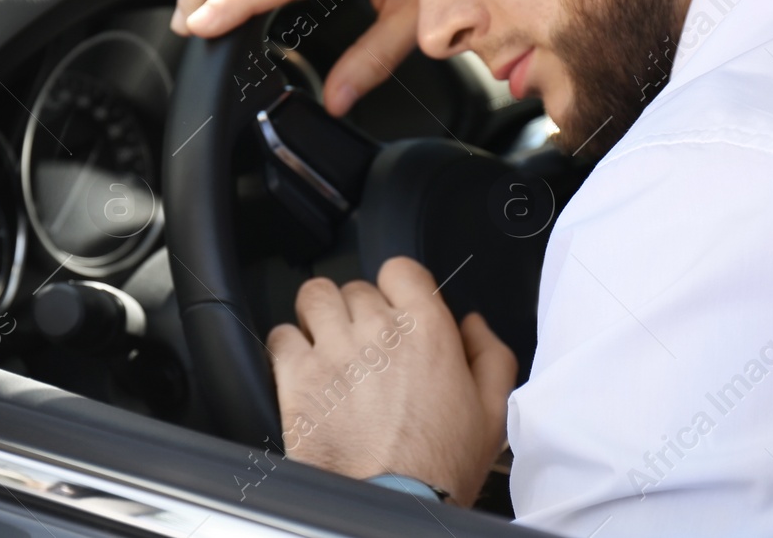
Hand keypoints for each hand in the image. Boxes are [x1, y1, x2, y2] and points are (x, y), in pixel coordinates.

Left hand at [266, 256, 515, 506]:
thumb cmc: (440, 467)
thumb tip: (473, 324)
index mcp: (426, 330)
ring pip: (314, 297)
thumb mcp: (492, 412)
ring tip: (329, 347)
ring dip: (321, 317)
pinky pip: (281, 336)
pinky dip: (289, 348)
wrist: (394, 504)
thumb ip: (490, 356)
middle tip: (365, 346)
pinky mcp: (297, 377)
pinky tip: (305, 370)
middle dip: (359, 312)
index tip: (394, 310)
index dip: (396, 288)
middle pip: (355, 287)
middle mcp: (377, 331)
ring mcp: (333, 350)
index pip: (399, 269)